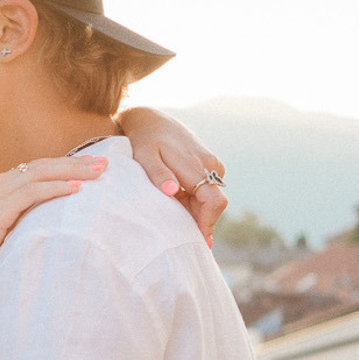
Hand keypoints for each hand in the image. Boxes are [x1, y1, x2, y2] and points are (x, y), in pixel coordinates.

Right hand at [0, 155, 103, 291]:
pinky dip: (56, 187)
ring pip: (41, 173)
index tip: (89, 168)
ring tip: (98, 171)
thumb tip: (39, 224)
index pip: (35, 169)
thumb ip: (15, 219)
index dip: (63, 166)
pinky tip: (77, 188)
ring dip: (72, 170)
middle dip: (75, 162)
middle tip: (104, 162)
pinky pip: (33, 192)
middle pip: (42, 165)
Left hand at [118, 106, 227, 240]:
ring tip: (174, 215)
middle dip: (200, 220)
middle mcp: (210, 164)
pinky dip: (196, 200)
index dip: (208, 223)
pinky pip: (208, 189)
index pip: (214, 201)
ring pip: (211, 198)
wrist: (152, 120)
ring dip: (196, 210)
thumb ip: (158, 175)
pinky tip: (178, 202)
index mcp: (195, 165)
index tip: (198, 240)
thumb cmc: (145, 140)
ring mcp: (213, 164)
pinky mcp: (210, 165)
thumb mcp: (144, 157)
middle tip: (180, 234)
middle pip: (214, 204)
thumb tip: (172, 192)